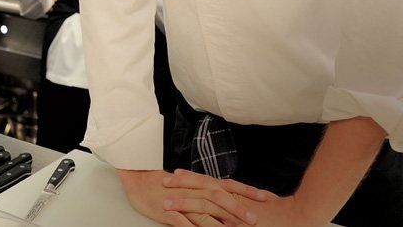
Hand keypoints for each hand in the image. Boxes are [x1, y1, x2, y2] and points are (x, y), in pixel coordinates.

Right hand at [118, 169, 263, 226]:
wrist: (138, 179)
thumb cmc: (164, 184)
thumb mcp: (189, 185)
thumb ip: (207, 191)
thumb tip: (228, 199)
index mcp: (200, 183)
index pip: (228, 185)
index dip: (246, 191)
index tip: (264, 197)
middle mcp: (194, 190)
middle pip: (220, 198)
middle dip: (238, 209)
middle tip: (254, 219)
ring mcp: (181, 201)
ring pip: (204, 211)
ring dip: (221, 221)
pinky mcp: (168, 212)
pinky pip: (184, 222)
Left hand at [164, 171, 327, 226]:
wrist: (297, 217)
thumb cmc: (280, 210)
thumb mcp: (257, 199)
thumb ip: (241, 196)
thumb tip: (230, 192)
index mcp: (235, 193)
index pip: (209, 182)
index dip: (191, 178)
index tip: (175, 174)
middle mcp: (233, 201)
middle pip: (202, 190)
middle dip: (182, 187)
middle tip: (163, 182)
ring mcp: (234, 215)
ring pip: (205, 207)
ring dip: (185, 205)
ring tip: (167, 203)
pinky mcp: (237, 226)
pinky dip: (199, 226)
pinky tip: (185, 225)